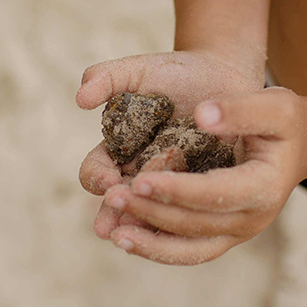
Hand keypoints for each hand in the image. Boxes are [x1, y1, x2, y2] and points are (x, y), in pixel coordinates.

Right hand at [77, 50, 263, 239]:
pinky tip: (183, 230)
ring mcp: (174, 187)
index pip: (97, 171)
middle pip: (120, 204)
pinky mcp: (205, 193)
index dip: (97, 178)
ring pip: (153, 215)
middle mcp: (142, 175)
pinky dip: (183, 224)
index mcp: (119, 151)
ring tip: (138, 235)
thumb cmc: (177, 74)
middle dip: (112, 216)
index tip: (108, 180)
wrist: (226, 75)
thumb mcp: (140, 71)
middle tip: (108, 227)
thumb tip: (80, 98)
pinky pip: (191, 215)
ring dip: (142, 226)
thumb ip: (108, 77)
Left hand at [99, 87, 306, 264]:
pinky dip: (157, 247)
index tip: (140, 181)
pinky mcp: (223, 236)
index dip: (177, 191)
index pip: (214, 194)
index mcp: (264, 187)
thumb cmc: (287, 121)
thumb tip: (201, 114)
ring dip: (149, 243)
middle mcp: (252, 219)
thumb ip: (239, 109)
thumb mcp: (274, 105)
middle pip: (195, 224)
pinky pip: (188, 250)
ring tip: (113, 233)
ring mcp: (238, 232)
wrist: (302, 145)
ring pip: (189, 249)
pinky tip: (127, 238)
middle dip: (152, 212)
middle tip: (112, 198)